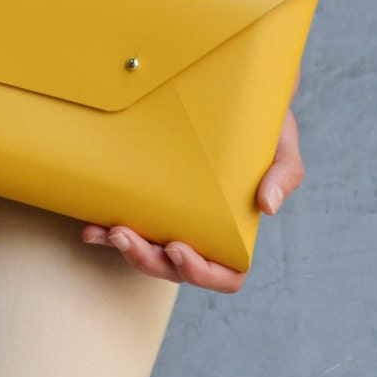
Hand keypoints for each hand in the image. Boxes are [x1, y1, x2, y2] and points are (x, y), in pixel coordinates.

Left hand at [81, 104, 304, 292]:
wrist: (236, 100)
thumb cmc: (262, 132)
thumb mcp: (282, 149)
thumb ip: (284, 175)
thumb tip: (268, 207)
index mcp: (236, 234)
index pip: (226, 275)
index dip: (200, 273)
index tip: (179, 248)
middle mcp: (204, 235)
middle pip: (176, 270)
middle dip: (148, 260)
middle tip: (126, 236)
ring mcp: (175, 224)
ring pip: (149, 256)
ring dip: (124, 250)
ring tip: (108, 231)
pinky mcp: (151, 208)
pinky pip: (128, 231)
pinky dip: (107, 235)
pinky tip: (92, 228)